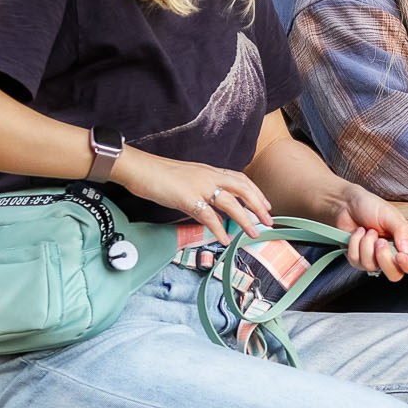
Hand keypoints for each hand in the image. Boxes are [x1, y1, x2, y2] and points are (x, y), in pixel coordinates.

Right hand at [113, 147, 271, 234]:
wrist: (139, 168)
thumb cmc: (158, 174)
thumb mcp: (186, 179)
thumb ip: (201, 192)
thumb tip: (210, 211)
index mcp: (209, 170)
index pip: (240, 179)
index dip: (255, 192)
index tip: (265, 204)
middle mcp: (209, 176)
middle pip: (243, 189)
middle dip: (258, 206)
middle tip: (269, 220)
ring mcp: (199, 186)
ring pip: (231, 204)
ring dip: (246, 220)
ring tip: (254, 233)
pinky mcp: (188, 198)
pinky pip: (209, 216)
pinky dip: (219, 229)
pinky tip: (225, 239)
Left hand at [327, 182, 407, 280]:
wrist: (347, 204)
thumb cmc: (371, 207)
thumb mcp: (391, 215)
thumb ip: (402, 232)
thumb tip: (407, 250)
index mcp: (405, 245)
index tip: (400, 256)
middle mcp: (390, 255)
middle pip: (394, 275)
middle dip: (384, 259)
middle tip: (380, 241)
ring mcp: (373, 259)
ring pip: (371, 267)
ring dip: (367, 245)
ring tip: (368, 231)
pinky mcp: (357, 259)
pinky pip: (356, 260)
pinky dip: (355, 243)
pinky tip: (358, 232)